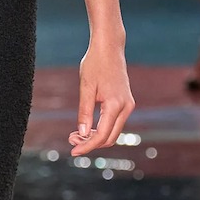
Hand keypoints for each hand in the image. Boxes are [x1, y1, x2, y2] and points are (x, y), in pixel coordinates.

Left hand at [70, 40, 135, 156]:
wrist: (110, 47)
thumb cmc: (96, 64)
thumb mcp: (86, 87)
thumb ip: (84, 112)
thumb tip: (82, 134)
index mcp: (115, 104)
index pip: (102, 135)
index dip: (87, 146)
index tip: (73, 151)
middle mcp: (126, 107)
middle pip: (110, 138)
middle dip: (90, 143)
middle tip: (71, 140)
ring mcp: (128, 105)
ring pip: (113, 132)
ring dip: (96, 137)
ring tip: (76, 134)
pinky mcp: (125, 103)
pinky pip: (114, 123)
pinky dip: (101, 129)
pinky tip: (87, 128)